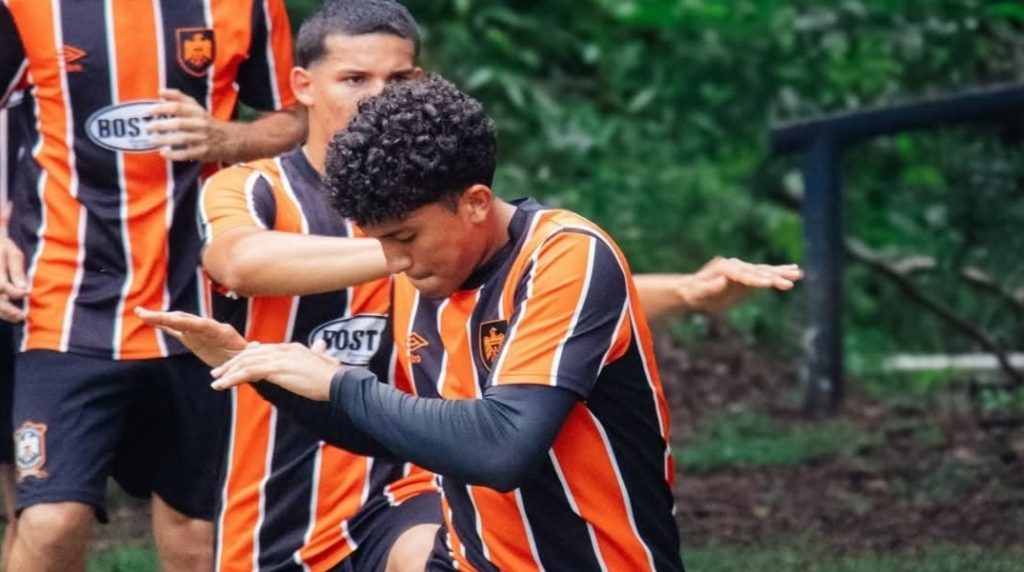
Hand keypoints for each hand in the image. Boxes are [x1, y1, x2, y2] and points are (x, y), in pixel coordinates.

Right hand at [0, 236, 26, 321]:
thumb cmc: (2, 247)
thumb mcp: (12, 253)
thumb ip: (17, 270)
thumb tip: (23, 288)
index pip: (1, 286)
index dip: (14, 292)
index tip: (26, 293)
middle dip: (8, 309)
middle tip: (23, 315)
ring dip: (3, 314)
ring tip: (17, 318)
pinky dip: (0, 311)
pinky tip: (8, 315)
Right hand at [134, 307, 245, 366]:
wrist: (245, 360)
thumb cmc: (249, 358)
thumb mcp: (250, 355)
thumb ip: (250, 350)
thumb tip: (256, 345)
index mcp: (221, 331)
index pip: (202, 324)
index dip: (187, 322)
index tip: (172, 319)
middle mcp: (207, 328)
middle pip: (185, 320)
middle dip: (166, 317)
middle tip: (147, 314)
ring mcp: (198, 332)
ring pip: (177, 322)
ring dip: (160, 318)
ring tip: (141, 313)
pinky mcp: (192, 338)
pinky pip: (175, 329)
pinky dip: (163, 325)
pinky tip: (149, 321)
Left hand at [146, 89, 230, 161]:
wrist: (230, 140)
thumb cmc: (207, 122)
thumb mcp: (196, 107)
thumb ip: (179, 98)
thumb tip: (160, 92)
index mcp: (197, 112)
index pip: (178, 107)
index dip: (161, 108)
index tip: (147, 111)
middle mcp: (200, 124)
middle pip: (179, 123)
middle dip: (162, 125)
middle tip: (148, 127)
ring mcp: (202, 139)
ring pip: (182, 139)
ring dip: (165, 140)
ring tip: (152, 140)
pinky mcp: (202, 152)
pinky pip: (186, 154)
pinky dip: (173, 154)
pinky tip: (163, 153)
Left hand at [210, 341, 341, 400]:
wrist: (338, 382)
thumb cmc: (334, 375)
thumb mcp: (324, 360)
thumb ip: (319, 353)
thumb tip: (321, 345)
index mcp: (291, 348)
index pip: (263, 349)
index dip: (247, 356)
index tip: (235, 364)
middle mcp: (282, 349)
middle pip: (250, 354)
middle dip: (232, 364)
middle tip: (218, 373)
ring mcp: (278, 358)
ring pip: (245, 363)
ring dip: (228, 372)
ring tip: (215, 381)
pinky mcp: (275, 369)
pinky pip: (247, 372)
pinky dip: (231, 378)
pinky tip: (222, 386)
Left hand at [682, 257, 801, 312]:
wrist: (692, 289)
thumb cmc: (694, 292)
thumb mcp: (699, 292)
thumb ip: (711, 287)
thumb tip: (723, 281)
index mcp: (726, 269)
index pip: (744, 276)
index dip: (757, 280)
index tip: (769, 283)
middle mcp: (737, 266)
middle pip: (758, 271)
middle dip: (775, 276)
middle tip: (792, 280)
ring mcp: (743, 269)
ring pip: (765, 270)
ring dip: (782, 272)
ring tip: (799, 273)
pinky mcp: (748, 276)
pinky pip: (766, 273)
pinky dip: (779, 272)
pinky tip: (794, 270)